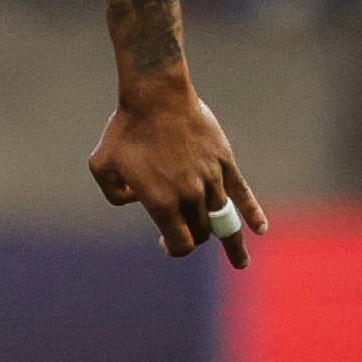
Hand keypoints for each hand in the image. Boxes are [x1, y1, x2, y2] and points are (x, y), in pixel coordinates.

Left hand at [88, 82, 265, 264]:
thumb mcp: (101, 166)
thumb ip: (114, 193)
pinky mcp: (224, 162)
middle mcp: (189, 196)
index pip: (180, 242)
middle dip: (195, 239)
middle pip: (201, 231)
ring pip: (223, 218)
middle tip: (187, 240)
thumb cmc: (125, 131)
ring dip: (230, 241)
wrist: (156, 98)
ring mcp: (211, 180)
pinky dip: (253, 213)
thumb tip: (134, 202)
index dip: (175, 248)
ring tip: (239, 262)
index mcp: (161, 202)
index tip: (167, 245)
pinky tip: (260, 230)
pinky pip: (243, 193)